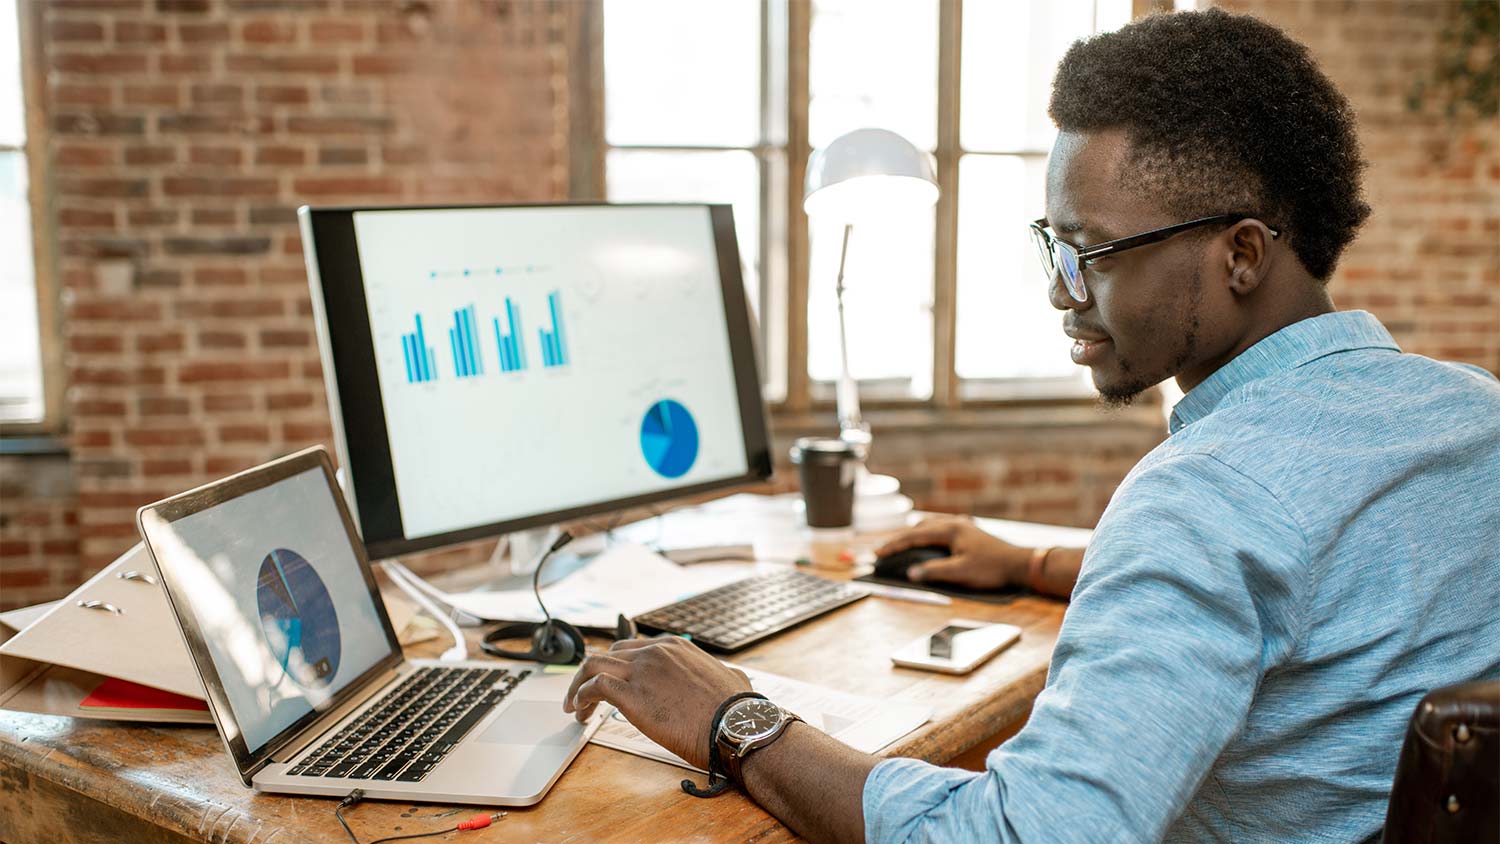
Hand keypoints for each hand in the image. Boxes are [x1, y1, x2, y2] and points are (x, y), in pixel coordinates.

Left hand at [563, 636, 751, 769]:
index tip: (610, 682)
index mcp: (674, 647)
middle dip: (593, 674)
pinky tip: (580, 712)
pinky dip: (580, 697)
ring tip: (574, 705)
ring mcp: (641, 671)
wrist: (735, 725)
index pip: (632, 648)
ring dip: (578, 685)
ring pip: (593, 665)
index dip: (617, 666)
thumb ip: (720, 674)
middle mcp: (655, 652)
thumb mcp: (731, 677)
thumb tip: (731, 679)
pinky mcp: (631, 695)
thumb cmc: (736, 710)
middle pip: (609, 654)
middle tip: (586, 695)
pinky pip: (594, 687)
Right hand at [874, 515, 1029, 589]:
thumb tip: (910, 573)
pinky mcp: (971, 531)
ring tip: (902, 545)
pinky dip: (929, 533)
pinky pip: (942, 527)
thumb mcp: (960, 573)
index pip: (913, 536)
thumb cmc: (992, 568)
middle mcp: (955, 522)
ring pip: (931, 525)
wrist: (1020, 564)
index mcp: (950, 529)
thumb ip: (934, 572)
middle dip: (901, 539)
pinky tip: (930, 539)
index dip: (894, 546)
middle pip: (919, 527)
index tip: (877, 554)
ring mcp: (963, 525)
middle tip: (885, 551)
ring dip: (914, 534)